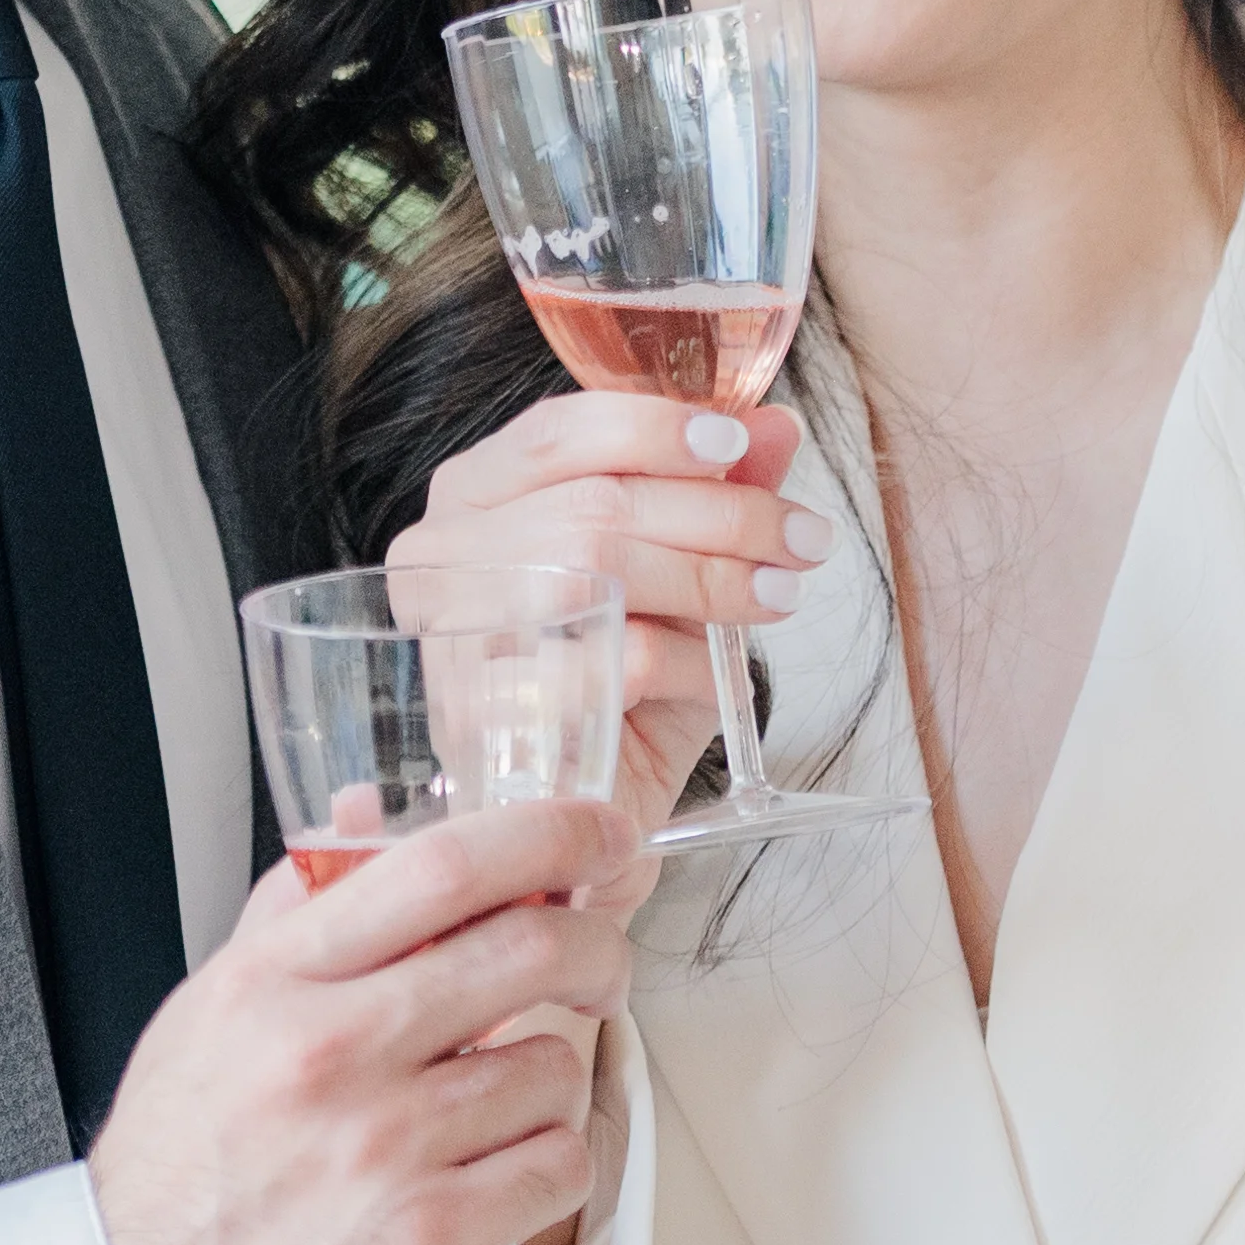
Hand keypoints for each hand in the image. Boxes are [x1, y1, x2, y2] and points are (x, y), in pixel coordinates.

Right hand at [88, 794, 638, 1244]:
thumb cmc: (174, 1177)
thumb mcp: (208, 1012)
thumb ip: (291, 910)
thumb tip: (362, 818)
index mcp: (276, 980)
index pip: (439, 865)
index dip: (547, 834)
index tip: (594, 833)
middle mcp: (332, 1052)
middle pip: (526, 949)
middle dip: (595, 948)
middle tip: (599, 964)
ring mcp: (385, 1149)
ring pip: (553, 1066)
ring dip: (550, 1078)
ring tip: (501, 1103)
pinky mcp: (429, 1240)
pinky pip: (556, 1164)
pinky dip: (548, 1162)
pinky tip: (499, 1171)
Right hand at [394, 390, 826, 834]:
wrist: (585, 819)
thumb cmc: (620, 690)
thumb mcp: (678, 577)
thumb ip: (714, 493)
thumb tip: (778, 425)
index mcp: (473, 498)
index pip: (555, 434)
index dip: (651, 427)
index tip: (736, 443)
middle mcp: (442, 556)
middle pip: (593, 503)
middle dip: (719, 514)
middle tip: (802, 538)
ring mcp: (454, 636)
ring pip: (598, 568)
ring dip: (711, 579)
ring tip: (776, 596)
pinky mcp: (488, 717)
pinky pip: (612, 660)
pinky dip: (687, 664)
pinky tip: (716, 679)